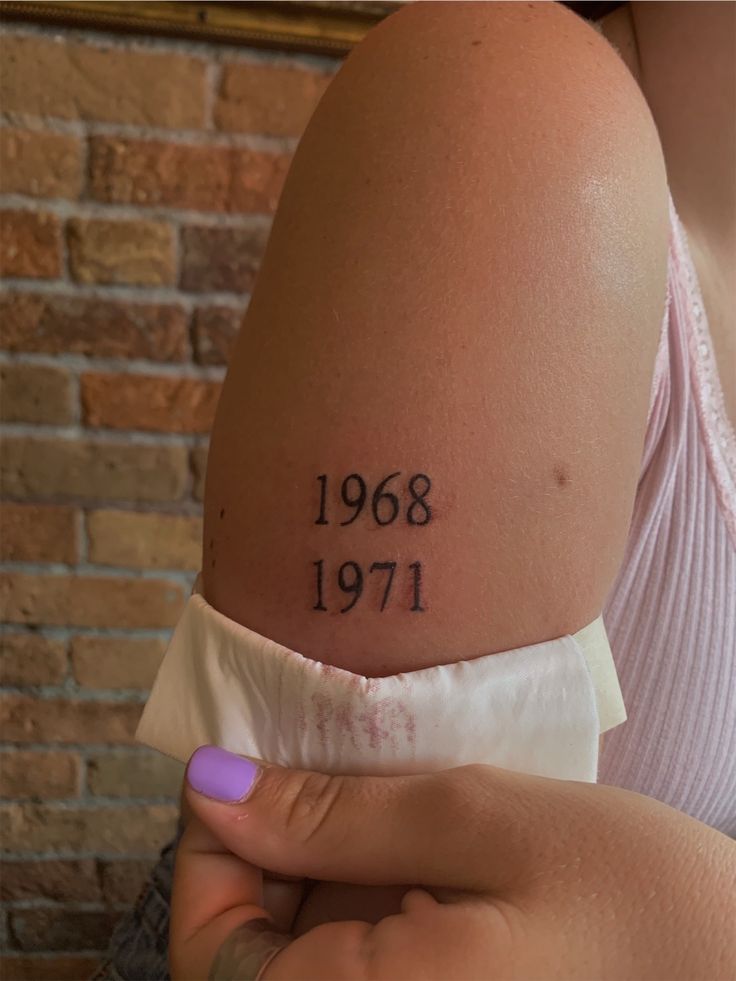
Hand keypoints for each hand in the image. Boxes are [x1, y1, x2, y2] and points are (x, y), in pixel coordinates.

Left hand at [170, 745, 734, 979]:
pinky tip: (394, 830)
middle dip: (262, 850)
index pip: (214, 949)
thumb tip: (216, 787)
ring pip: (298, 949)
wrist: (731, 958)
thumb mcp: (478, 821)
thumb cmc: (622, 889)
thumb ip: (336, 816)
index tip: (240, 763)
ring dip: (307, 862)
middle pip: (250, 953)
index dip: (207, 852)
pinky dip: (350, 885)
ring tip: (356, 782)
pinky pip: (354, 950)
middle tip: (303, 758)